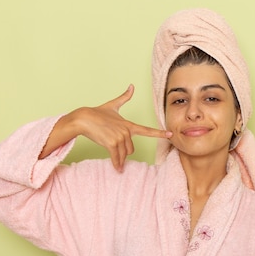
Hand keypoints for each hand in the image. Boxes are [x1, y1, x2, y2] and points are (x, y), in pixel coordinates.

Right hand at [40, 85, 171, 170]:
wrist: (84, 118)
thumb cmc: (97, 113)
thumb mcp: (113, 105)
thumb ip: (124, 97)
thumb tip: (132, 86)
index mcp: (128, 124)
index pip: (147, 130)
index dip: (159, 133)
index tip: (170, 134)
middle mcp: (126, 131)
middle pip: (131, 149)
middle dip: (124, 151)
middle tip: (114, 148)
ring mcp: (119, 138)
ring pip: (124, 154)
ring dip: (119, 158)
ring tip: (112, 156)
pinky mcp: (111, 144)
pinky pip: (116, 157)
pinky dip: (117, 164)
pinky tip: (117, 169)